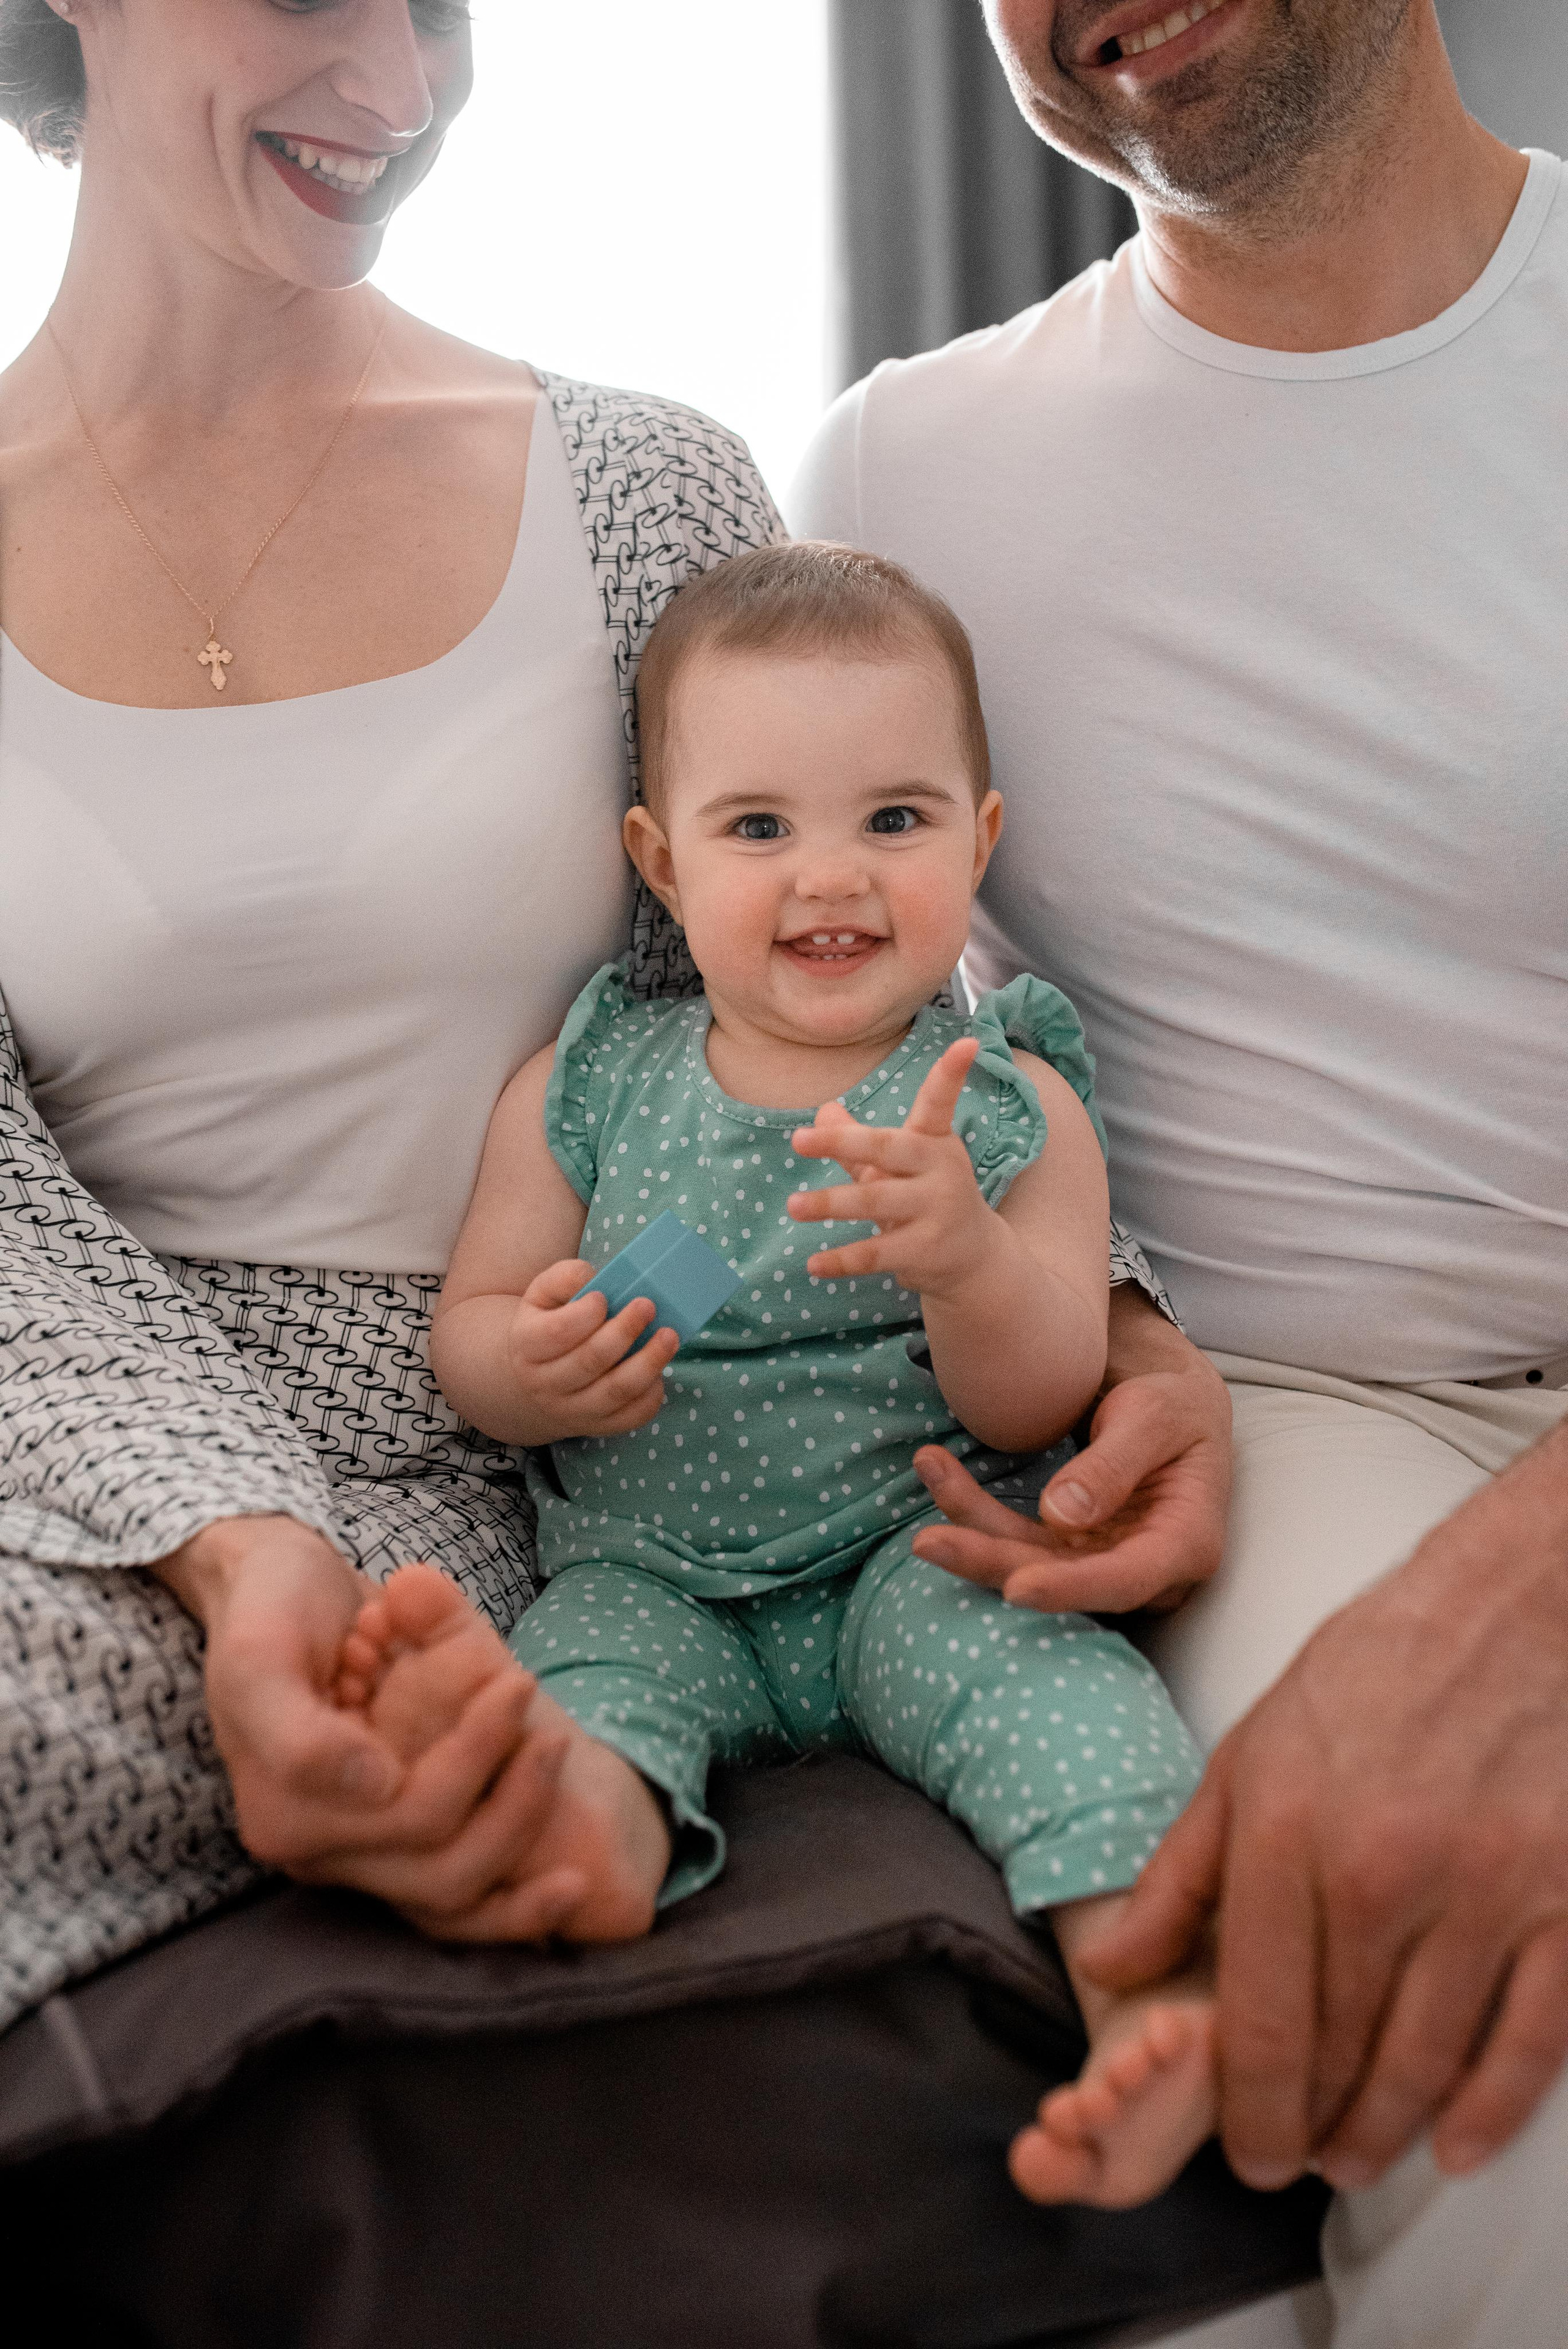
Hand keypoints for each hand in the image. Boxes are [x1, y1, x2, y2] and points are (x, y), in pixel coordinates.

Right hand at [158, 1516, 581, 1939]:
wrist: (280, 1591)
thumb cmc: (272, 1609)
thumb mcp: (259, 1654)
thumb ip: (298, 1733)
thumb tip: (377, 1785)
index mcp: (284, 1815)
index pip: (406, 1813)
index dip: (476, 1754)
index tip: (518, 1684)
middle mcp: (318, 1853)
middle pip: (440, 1863)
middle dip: (512, 1799)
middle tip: (550, 1721)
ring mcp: (357, 1857)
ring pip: (455, 1893)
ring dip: (520, 1833)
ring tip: (557, 1757)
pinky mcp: (393, 1847)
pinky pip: (457, 1899)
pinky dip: (512, 1905)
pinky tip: (571, 1889)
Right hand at [506, 1257, 680, 1440]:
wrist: (535, 1379)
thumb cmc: (548, 1324)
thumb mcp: (542, 1296)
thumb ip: (563, 1279)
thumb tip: (592, 1278)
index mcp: (526, 1346)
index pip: (555, 1334)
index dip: (583, 1315)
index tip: (603, 1297)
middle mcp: (545, 1384)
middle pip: (589, 1362)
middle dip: (623, 1331)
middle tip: (648, 1305)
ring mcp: (572, 1411)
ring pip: (615, 1392)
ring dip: (649, 1363)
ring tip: (669, 1336)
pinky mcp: (598, 1427)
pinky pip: (631, 1416)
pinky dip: (651, 1393)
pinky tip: (659, 1369)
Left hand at [787, 1038, 993, 1297]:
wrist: (972, 1258)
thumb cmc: (924, 1198)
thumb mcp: (894, 1167)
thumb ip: (858, 1142)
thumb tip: (823, 1110)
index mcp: (933, 1141)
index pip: (939, 1102)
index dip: (951, 1073)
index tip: (967, 1042)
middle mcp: (940, 1170)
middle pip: (887, 1148)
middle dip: (842, 1143)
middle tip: (798, 1140)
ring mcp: (937, 1210)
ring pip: (875, 1203)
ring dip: (831, 1204)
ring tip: (794, 1206)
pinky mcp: (926, 1249)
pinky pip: (876, 1253)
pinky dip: (842, 1260)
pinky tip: (814, 1265)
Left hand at [911, 1289, 1231, 1613]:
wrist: (1175, 1412)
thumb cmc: (1177, 1410)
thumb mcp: (1157, 1418)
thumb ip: (1112, 1465)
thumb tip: (1060, 1516)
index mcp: (1186, 1544)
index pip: (1126, 1579)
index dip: (1071, 1589)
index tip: (1017, 1588)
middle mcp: (1143, 1569)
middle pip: (1062, 1578)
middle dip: (992, 1562)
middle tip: (929, 1542)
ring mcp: (1101, 1563)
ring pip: (1028, 1561)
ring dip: (970, 1528)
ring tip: (928, 1470)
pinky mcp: (1068, 1550)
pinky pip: (1016, 1538)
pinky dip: (974, 1509)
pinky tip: (937, 1470)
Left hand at [1081, 1422, 1567, 2190]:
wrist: (1510, 1610)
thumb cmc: (1371, 1675)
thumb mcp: (1250, 1755)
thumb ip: (1180, 1872)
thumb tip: (1116, 1966)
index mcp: (1288, 1835)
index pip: (1257, 2022)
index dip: (1248, 2111)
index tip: (1245, 2153)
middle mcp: (1380, 1874)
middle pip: (1339, 2055)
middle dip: (1311, 2128)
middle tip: (1297, 2159)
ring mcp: (1481, 1893)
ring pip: (1425, 2064)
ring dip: (1386, 2130)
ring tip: (1358, 2157)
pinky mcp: (1563, 1903)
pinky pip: (1528, 2043)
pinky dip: (1489, 2110)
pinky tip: (1454, 2145)